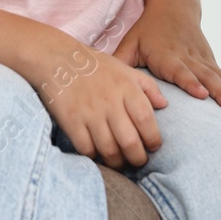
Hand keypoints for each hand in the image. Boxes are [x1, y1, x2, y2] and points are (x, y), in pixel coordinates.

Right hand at [29, 38, 166, 168]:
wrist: (56, 58)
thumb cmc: (94, 65)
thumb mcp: (124, 68)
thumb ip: (147, 86)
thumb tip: (164, 105)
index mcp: (125, 87)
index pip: (146, 120)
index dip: (153, 139)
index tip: (153, 146)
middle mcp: (109, 101)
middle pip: (130, 141)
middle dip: (138, 158)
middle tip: (138, 160)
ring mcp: (89, 112)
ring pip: (109, 150)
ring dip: (117, 162)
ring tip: (120, 161)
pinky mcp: (71, 121)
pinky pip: (86, 148)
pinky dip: (94, 156)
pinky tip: (98, 153)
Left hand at [114, 0, 220, 120]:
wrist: (174, 6)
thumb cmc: (148, 29)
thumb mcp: (130, 42)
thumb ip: (118, 63)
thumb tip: (99, 85)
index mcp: (167, 54)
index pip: (180, 69)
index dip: (190, 82)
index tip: (201, 94)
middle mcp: (188, 57)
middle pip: (207, 77)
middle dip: (220, 95)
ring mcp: (203, 60)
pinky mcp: (212, 63)